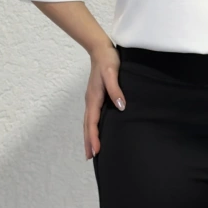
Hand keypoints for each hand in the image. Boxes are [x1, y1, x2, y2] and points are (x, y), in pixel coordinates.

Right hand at [84, 40, 125, 158]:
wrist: (100, 49)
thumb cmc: (108, 60)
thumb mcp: (112, 73)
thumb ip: (115, 89)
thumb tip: (121, 106)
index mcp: (93, 97)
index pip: (92, 122)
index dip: (94, 137)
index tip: (96, 151)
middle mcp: (90, 101)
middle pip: (87, 126)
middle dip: (89, 142)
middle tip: (91, 158)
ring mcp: (91, 99)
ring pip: (88, 122)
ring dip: (89, 137)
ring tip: (91, 151)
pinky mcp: (95, 97)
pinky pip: (92, 117)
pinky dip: (91, 128)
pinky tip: (96, 132)